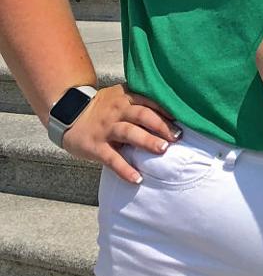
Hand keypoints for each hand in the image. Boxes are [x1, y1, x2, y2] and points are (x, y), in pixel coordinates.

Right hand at [60, 85, 179, 184]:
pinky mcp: (95, 146)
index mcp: (125, 98)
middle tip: (177, 136)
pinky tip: (138, 178)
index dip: (166, 110)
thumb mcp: (119, 97)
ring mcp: (106, 128)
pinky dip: (125, 169)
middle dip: (161, 126)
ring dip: (147, 141)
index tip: (182, 119)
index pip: (149, 101)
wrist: (67, 113)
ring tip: (163, 150)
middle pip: (143, 115)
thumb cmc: (101, 107)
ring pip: (129, 133)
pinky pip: (112, 159)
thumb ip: (138, 101)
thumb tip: (169, 111)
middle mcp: (117, 111)